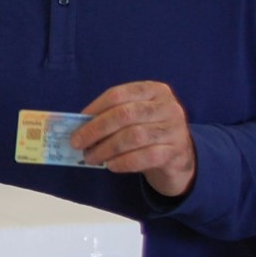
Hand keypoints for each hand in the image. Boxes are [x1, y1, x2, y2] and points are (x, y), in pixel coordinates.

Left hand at [71, 81, 197, 197]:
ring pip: (133, 136)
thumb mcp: (134, 116)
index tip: (77, 123)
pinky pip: (144, 156)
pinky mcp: (176, 151)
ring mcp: (175, 128)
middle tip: (78, 143)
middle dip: (96, 130)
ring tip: (91, 157)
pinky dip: (122, 162)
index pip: (118, 95)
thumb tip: (79, 127)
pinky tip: (110, 165)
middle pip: (124, 115)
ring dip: (106, 149)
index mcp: (153, 90)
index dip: (94, 109)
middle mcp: (167, 106)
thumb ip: (111, 115)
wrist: (178, 154)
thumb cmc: (147, 130)